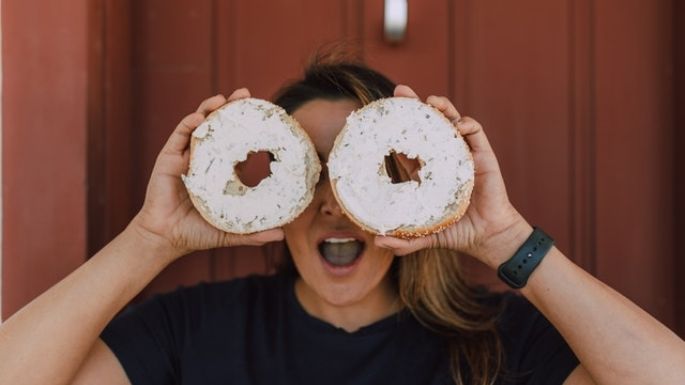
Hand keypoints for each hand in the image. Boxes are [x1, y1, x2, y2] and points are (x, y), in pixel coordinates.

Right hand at [130, 89, 283, 259]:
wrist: (166, 238)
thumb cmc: (196, 233)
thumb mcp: (230, 232)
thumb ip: (254, 234)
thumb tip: (282, 235)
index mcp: (220, 172)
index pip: (237, 143)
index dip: (248, 129)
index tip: (264, 115)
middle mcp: (204, 158)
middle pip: (219, 127)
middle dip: (231, 108)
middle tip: (245, 94)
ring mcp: (186, 156)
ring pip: (199, 126)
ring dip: (210, 109)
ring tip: (223, 99)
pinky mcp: (169, 158)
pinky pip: (179, 136)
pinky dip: (189, 123)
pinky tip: (201, 117)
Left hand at [374, 85, 530, 267]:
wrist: (488, 237)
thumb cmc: (457, 233)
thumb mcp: (425, 235)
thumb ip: (404, 239)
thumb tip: (376, 241)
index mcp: (427, 172)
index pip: (408, 144)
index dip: (396, 129)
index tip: (382, 115)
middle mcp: (443, 158)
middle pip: (427, 125)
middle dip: (414, 107)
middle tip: (399, 92)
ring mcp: (463, 154)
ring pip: (451, 122)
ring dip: (441, 108)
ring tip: (429, 101)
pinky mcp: (483, 156)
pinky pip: (475, 132)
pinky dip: (467, 124)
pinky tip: (458, 124)